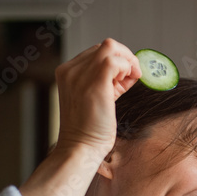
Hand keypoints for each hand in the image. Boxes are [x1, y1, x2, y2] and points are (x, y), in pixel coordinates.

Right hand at [54, 39, 140, 158]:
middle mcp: (70, 70)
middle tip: (129, 81)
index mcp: (67, 72)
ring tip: (127, 83)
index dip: (115, 62)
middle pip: (105, 47)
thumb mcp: (95, 98)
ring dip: (127, 62)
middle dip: (123, 60)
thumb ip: (107, 82)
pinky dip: (127, 67)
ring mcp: (80, 74)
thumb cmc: (90, 130)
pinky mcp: (95, 82)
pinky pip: (116, 60)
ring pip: (111, 48)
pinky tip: (127, 83)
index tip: (121, 82)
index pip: (96, 53)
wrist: (81, 148)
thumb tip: (129, 70)